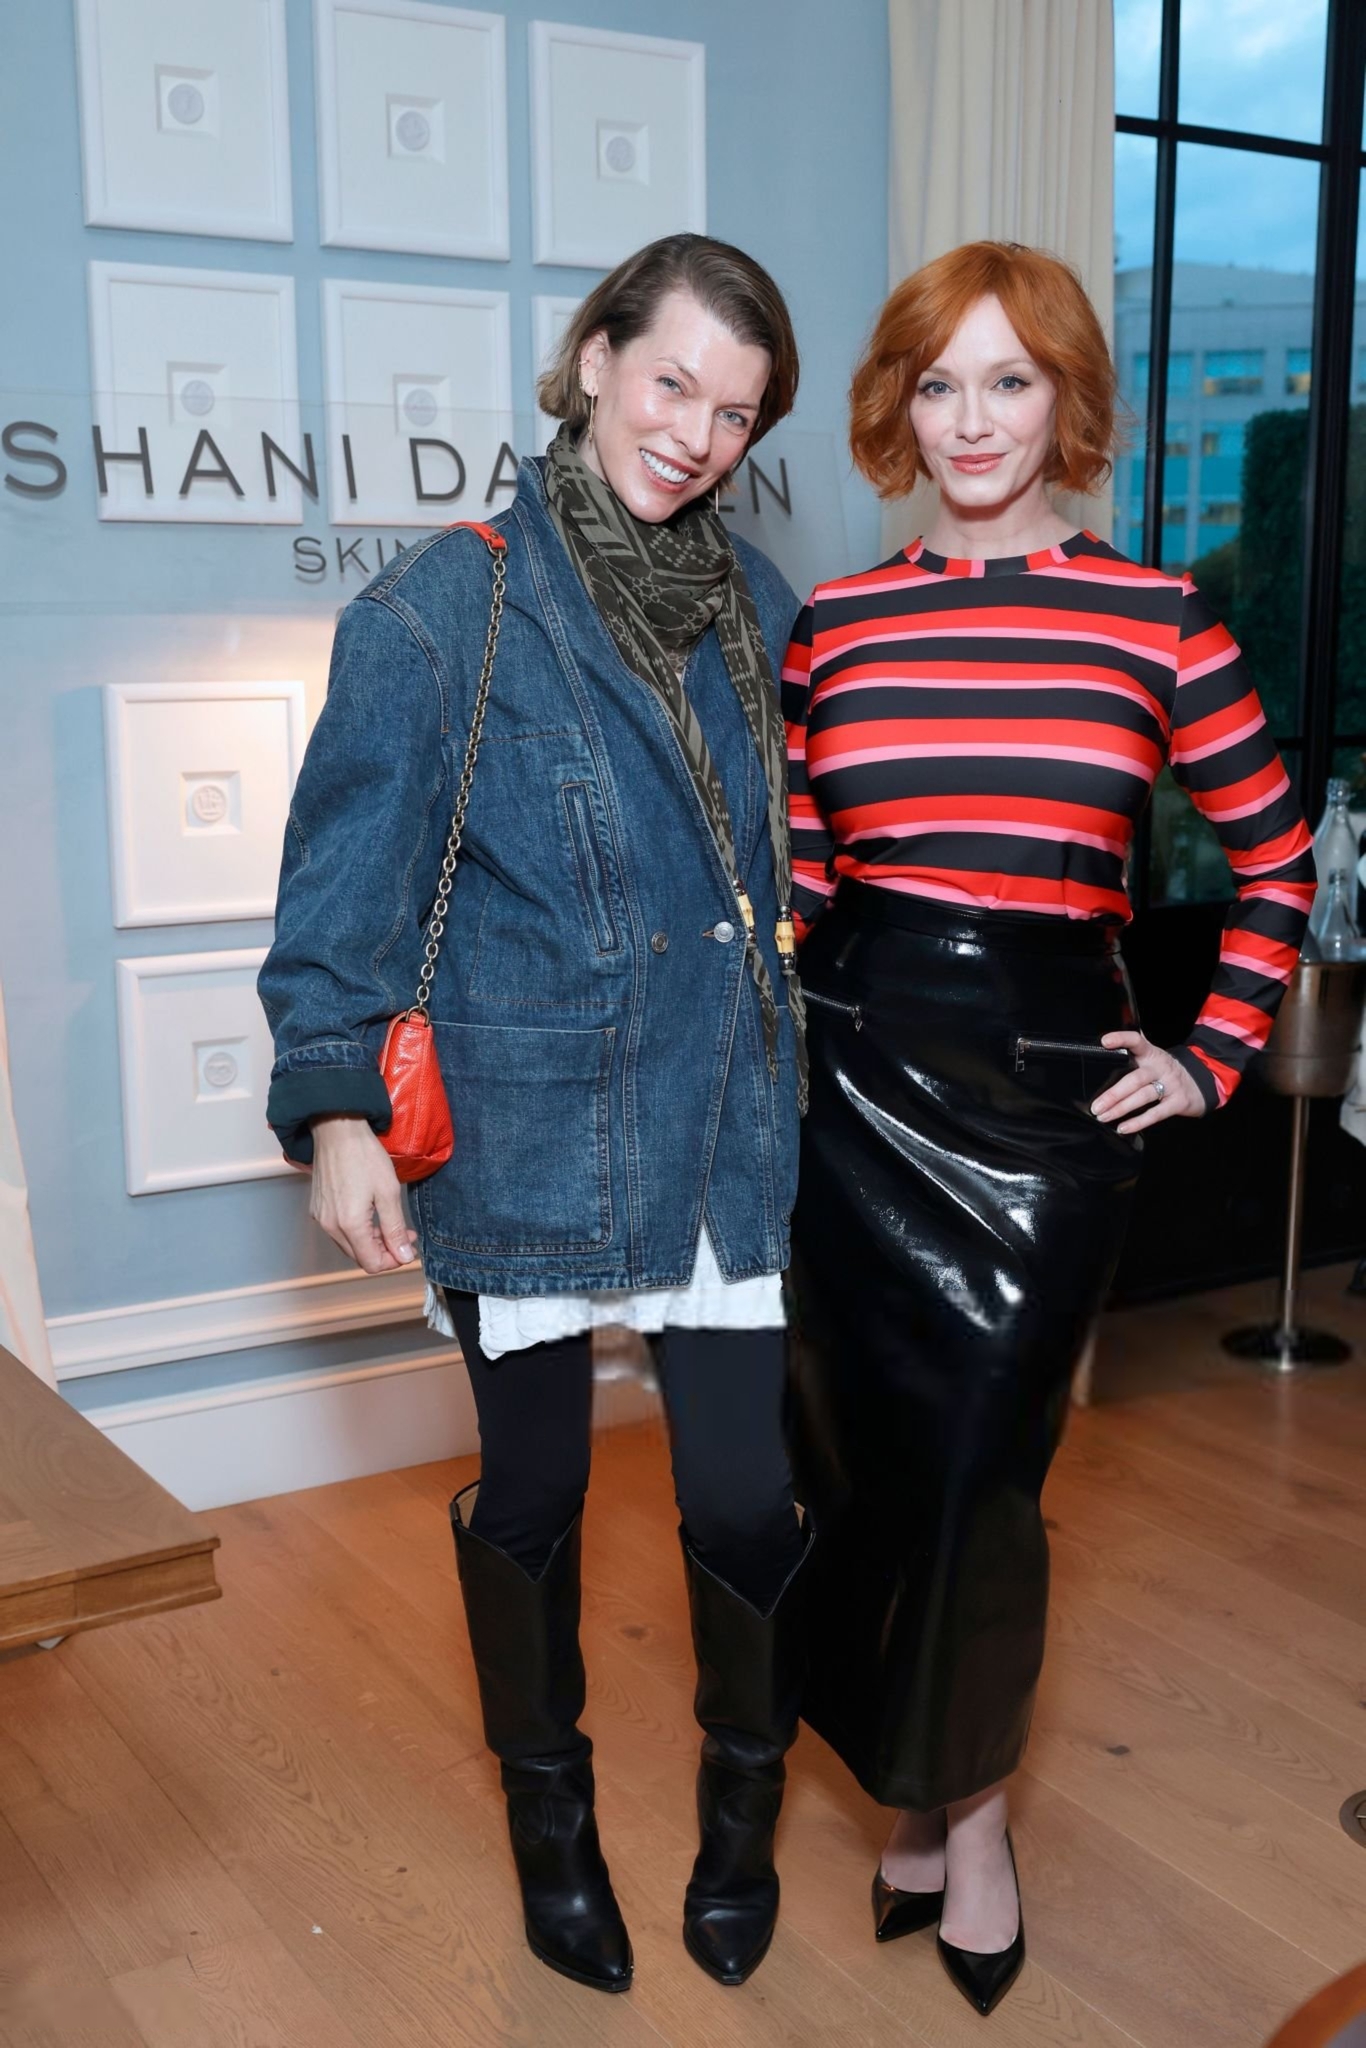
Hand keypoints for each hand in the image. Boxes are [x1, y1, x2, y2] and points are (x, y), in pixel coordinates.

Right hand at [309, 1115, 418, 1273]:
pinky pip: (339, 1231)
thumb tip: (403, 1256)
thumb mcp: (388, 1192)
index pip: (371, 1263)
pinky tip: (371, 1215)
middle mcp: (330, 1226)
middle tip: (404, 1234)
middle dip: (384, 1251)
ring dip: (371, 1241)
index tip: (407, 1246)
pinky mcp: (317, 1208)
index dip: (393, 1260)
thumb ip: (395, 1228)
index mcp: (349, 1225)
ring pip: (349, 1245)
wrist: (337, 1130)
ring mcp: (321, 1217)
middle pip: (359, 1257)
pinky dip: (357, 1231)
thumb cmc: (364, 1156)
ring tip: (390, 1224)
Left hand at [1090, 1031, 1207, 1134]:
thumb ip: (1133, 1051)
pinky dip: (1138, 1122)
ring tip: (1103, 1116)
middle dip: (1113, 1094)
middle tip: (1096, 1106)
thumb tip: (1104, 1044)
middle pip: (1135, 1078)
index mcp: (1151, 1054)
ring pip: (1143, 1096)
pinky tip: (1123, 1127)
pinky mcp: (1178, 1102)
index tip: (1105, 1042)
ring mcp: (1171, 1085)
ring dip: (1121, 1108)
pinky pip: (1156, 1113)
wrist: (1200, 1083)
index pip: (1137, 1041)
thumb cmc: (1165, 1071)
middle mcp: (1160, 1067)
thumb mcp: (1153, 1057)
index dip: (1121, 1039)